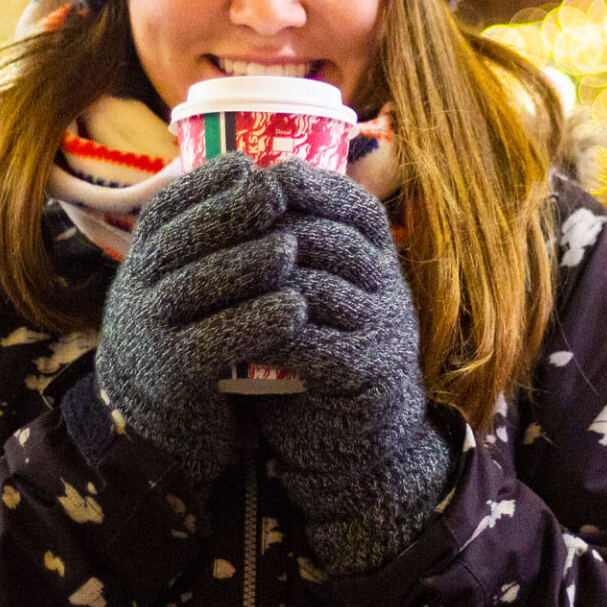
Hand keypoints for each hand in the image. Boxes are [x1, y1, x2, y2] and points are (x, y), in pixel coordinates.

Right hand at [95, 154, 302, 493]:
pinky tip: (294, 308)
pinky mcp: (175, 373)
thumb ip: (209, 235)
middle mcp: (138, 287)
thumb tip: (257, 166)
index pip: (167, 208)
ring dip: (248, 263)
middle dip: (231, 214)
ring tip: (291, 248)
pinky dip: (257, 321)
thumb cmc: (187, 328)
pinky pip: (217, 340)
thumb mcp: (181, 277)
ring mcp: (151, 329)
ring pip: (199, 286)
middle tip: (278, 195)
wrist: (156, 416)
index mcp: (143, 256)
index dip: (206, 184)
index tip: (249, 165)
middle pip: (183, 241)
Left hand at [253, 161, 449, 575]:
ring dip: (263, 280)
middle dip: (273, 231)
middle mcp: (392, 285)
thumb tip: (241, 179)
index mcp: (381, 257)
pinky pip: (314, 340)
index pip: (357, 206)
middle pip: (330, 240)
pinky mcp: (369, 368)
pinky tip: (236, 328)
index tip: (264, 174)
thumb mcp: (312, 286)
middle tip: (219, 228)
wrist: (350, 432)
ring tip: (214, 276)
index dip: (314, 186)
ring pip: (318, 286)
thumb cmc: (319, 347)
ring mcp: (386, 326)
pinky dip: (270, 331)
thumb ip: (291, 244)